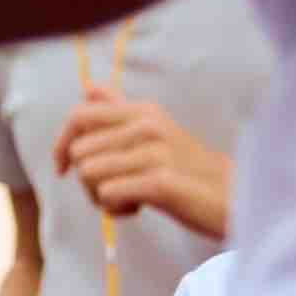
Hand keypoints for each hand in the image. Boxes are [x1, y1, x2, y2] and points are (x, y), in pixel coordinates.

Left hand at [53, 96, 234, 242]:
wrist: (233, 197)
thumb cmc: (188, 168)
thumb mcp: (155, 130)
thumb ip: (119, 109)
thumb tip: (88, 86)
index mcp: (143, 111)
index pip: (79, 116)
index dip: (61, 145)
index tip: (63, 169)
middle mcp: (148, 125)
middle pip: (79, 153)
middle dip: (87, 180)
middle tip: (117, 190)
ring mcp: (156, 152)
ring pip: (89, 175)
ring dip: (101, 196)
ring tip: (130, 198)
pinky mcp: (161, 182)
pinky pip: (107, 194)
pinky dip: (115, 208)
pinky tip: (138, 209)